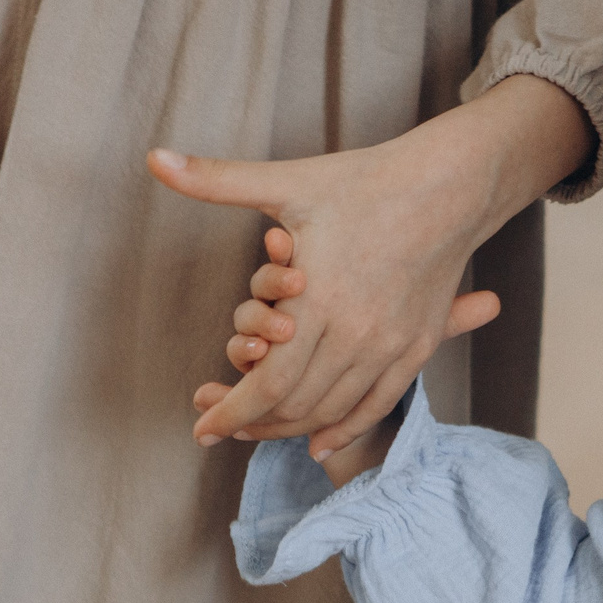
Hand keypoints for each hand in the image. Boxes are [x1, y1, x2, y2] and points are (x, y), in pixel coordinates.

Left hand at [157, 73, 589, 460]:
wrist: (448, 184)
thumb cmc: (364, 180)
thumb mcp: (287, 182)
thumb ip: (216, 180)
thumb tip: (154, 159)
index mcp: (320, 300)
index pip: (268, 383)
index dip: (231, 413)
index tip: (202, 431)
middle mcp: (358, 333)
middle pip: (296, 405)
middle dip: (253, 424)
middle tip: (223, 428)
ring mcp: (392, 345)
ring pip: (333, 409)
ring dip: (292, 427)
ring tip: (261, 430)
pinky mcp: (418, 346)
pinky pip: (378, 404)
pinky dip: (345, 429)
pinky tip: (320, 443)